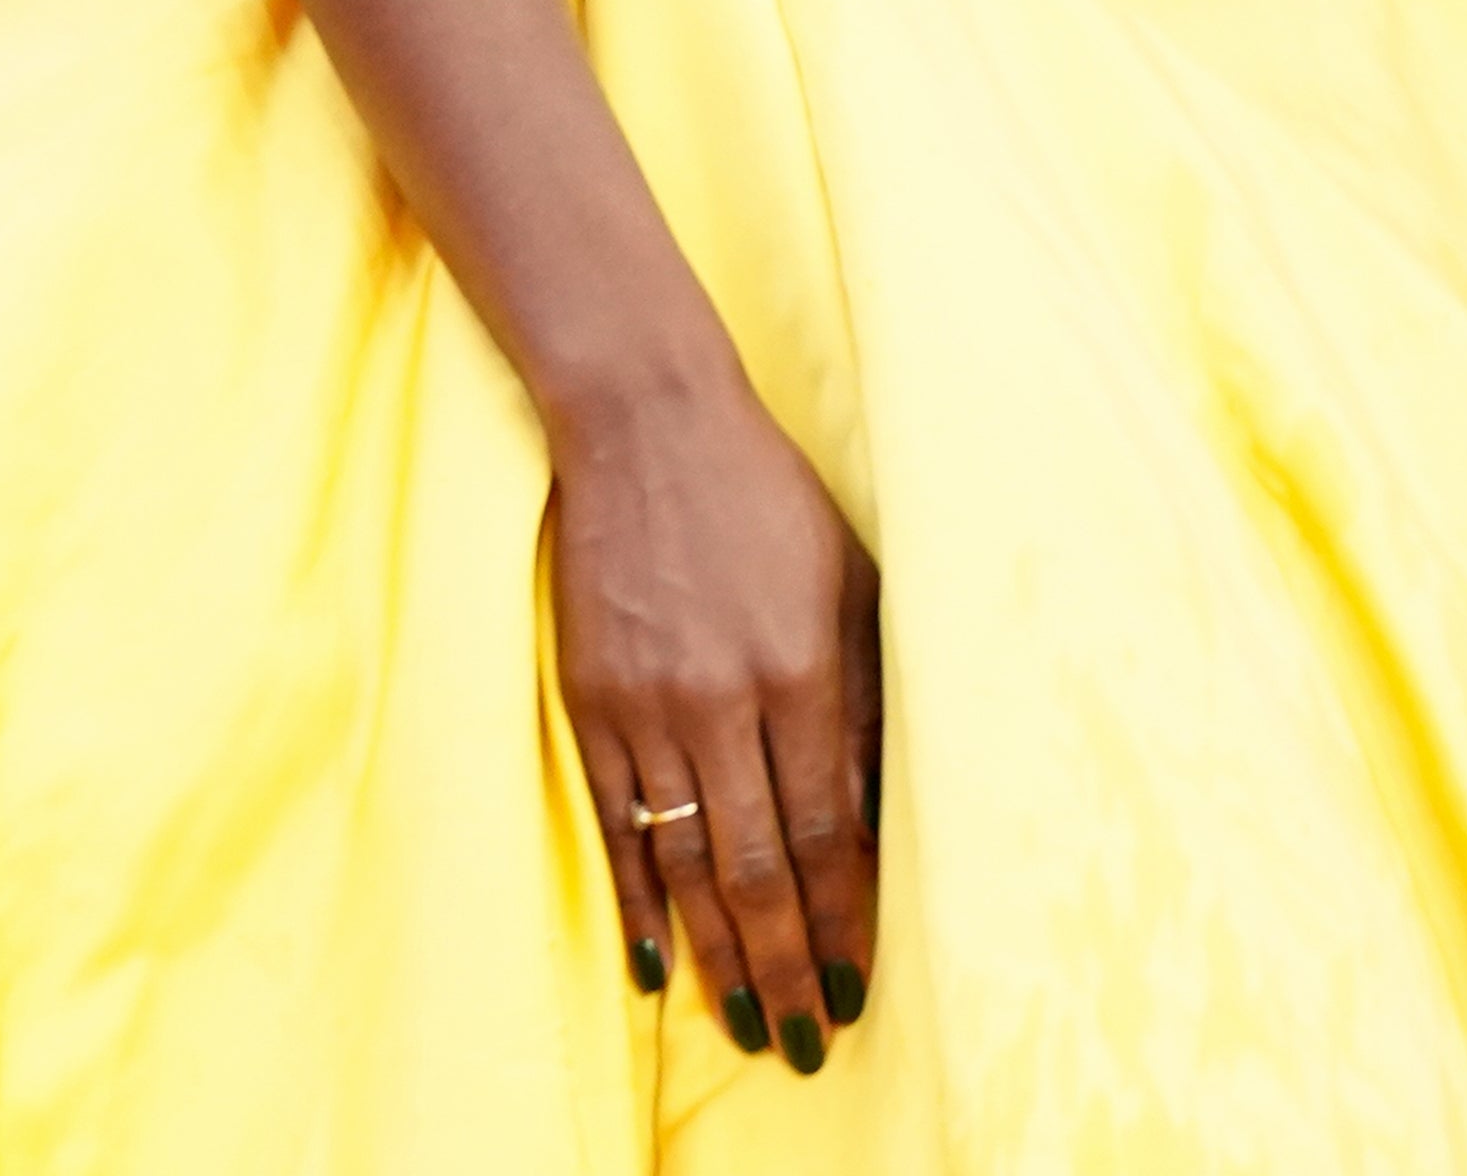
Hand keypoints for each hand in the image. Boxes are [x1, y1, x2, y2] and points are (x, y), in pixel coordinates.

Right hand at [550, 368, 880, 1071]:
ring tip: (748, 1024)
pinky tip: (659, 960)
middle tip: (807, 1040)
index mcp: (802, 670)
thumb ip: (866, 693)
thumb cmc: (767, 497)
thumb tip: (876, 810)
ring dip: (718, 957)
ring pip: (685, 863)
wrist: (647, 426)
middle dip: (786, 968)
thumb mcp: (850, 580)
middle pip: (758, 869)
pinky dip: (639, 900)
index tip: (857, 985)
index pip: (829, 831)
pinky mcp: (590, 702)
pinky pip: (615, 826)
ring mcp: (648, 706)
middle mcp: (723, 700)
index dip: (842, 919)